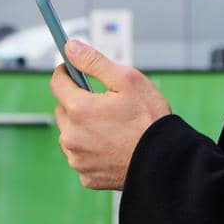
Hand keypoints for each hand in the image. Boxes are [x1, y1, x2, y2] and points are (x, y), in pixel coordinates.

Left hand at [50, 40, 171, 190]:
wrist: (166, 162)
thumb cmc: (150, 120)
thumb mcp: (127, 80)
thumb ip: (94, 62)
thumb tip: (70, 47)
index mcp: (78, 109)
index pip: (57, 82)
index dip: (67, 72)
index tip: (75, 70)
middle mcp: (71, 136)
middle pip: (63, 110)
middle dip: (77, 102)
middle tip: (103, 102)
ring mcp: (78, 159)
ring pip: (70, 134)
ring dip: (82, 127)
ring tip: (111, 127)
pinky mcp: (86, 177)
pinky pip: (81, 156)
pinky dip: (91, 149)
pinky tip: (112, 146)